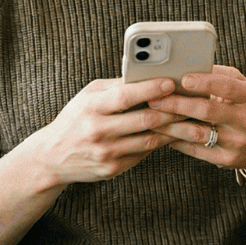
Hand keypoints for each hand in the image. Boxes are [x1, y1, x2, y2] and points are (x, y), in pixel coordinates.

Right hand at [3, 76, 178, 190]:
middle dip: (172, 110)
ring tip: (192, 119)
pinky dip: (160, 142)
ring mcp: (106, 153)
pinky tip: (174, 134)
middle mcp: (98, 132)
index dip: (149, 89)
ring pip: (150, 139)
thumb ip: (115, 87)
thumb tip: (146, 75)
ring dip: (174, 129)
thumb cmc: (74, 119)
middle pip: (144, 120)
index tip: (170, 81)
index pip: (124, 97)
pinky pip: (143, 153)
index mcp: (90, 108)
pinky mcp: (113, 169)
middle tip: (194, 102)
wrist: (52, 157)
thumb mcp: (87, 97)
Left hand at [147, 65, 245, 174]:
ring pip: (198, 133)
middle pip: (207, 111)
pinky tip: (162, 133)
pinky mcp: (226, 159)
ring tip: (152, 117)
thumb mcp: (243, 88)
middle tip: (155, 99)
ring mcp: (236, 142)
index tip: (183, 79)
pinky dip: (176, 141)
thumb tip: (189, 66)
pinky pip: (195, 150)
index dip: (204, 82)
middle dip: (178, 104)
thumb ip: (220, 76)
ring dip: (171, 125)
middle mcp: (245, 120)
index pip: (226, 87)